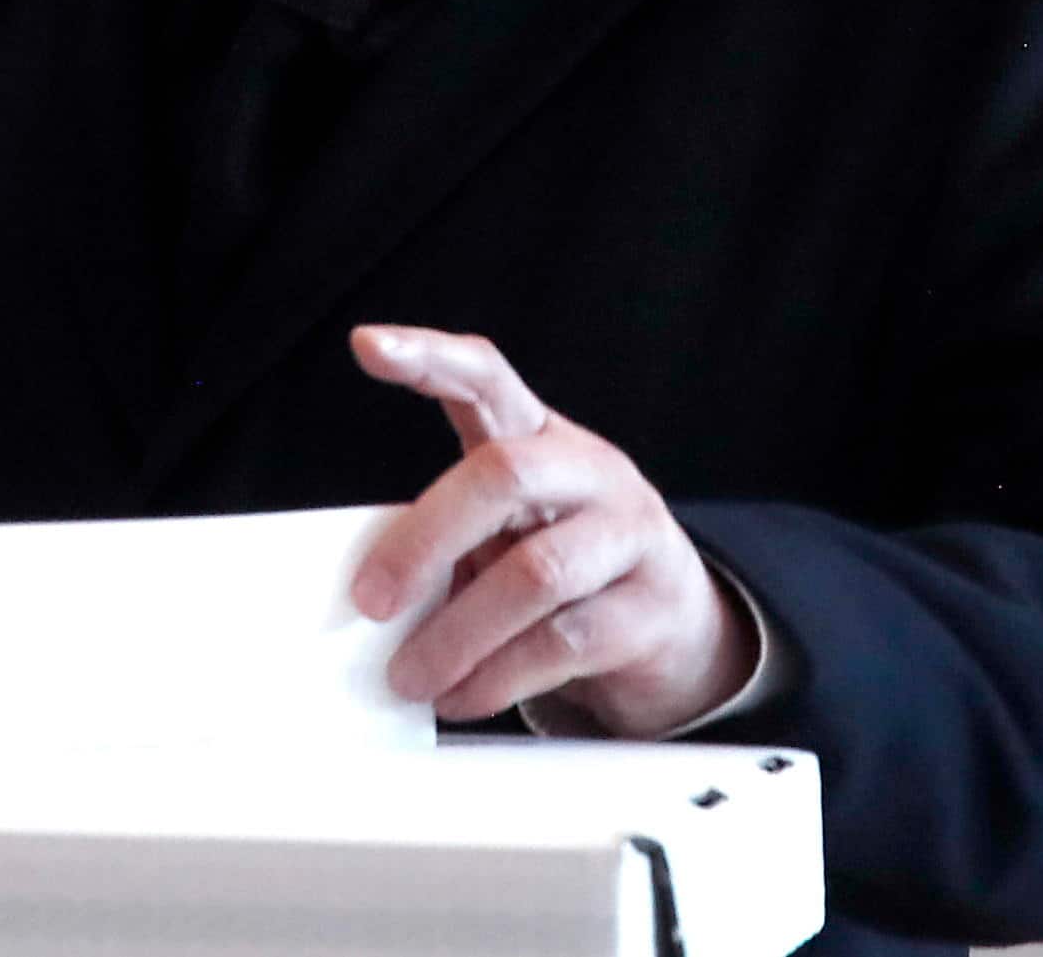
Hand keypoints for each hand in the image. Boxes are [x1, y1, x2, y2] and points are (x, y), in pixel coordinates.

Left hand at [347, 324, 757, 737]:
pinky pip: (564, 641)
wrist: (675, 627)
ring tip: (410, 676)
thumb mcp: (506, 532)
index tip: (368, 346)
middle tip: (371, 601)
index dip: (428, 357)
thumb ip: (449, 540)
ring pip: (536, 572)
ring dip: (457, 634)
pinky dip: (497, 676)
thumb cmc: (564, 567)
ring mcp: (630, 535)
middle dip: (427, 539)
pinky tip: (461, 696)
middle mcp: (590, 470)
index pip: (486, 375)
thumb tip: (368, 592)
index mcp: (539, 435)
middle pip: (506, 475)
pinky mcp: (651, 608)